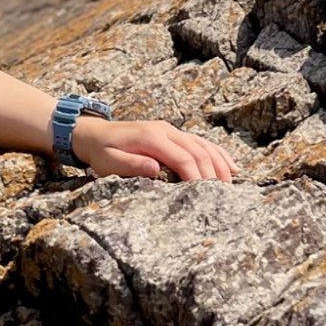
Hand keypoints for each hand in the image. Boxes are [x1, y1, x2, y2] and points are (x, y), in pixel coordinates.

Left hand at [73, 115, 236, 181]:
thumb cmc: (101, 152)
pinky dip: (217, 153)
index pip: (183, 157)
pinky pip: (200, 142)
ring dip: (220, 163)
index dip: (197, 176)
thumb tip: (156, 168)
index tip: (205, 195)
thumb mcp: (109, 161)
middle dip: (213, 173)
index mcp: (151, 137)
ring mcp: (170, 130)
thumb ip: (131, 165)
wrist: (94, 134)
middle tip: (224, 196)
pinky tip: (232, 166)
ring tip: (232, 184)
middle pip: (198, 150)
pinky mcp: (172, 134)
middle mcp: (165, 130)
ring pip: (203, 144)